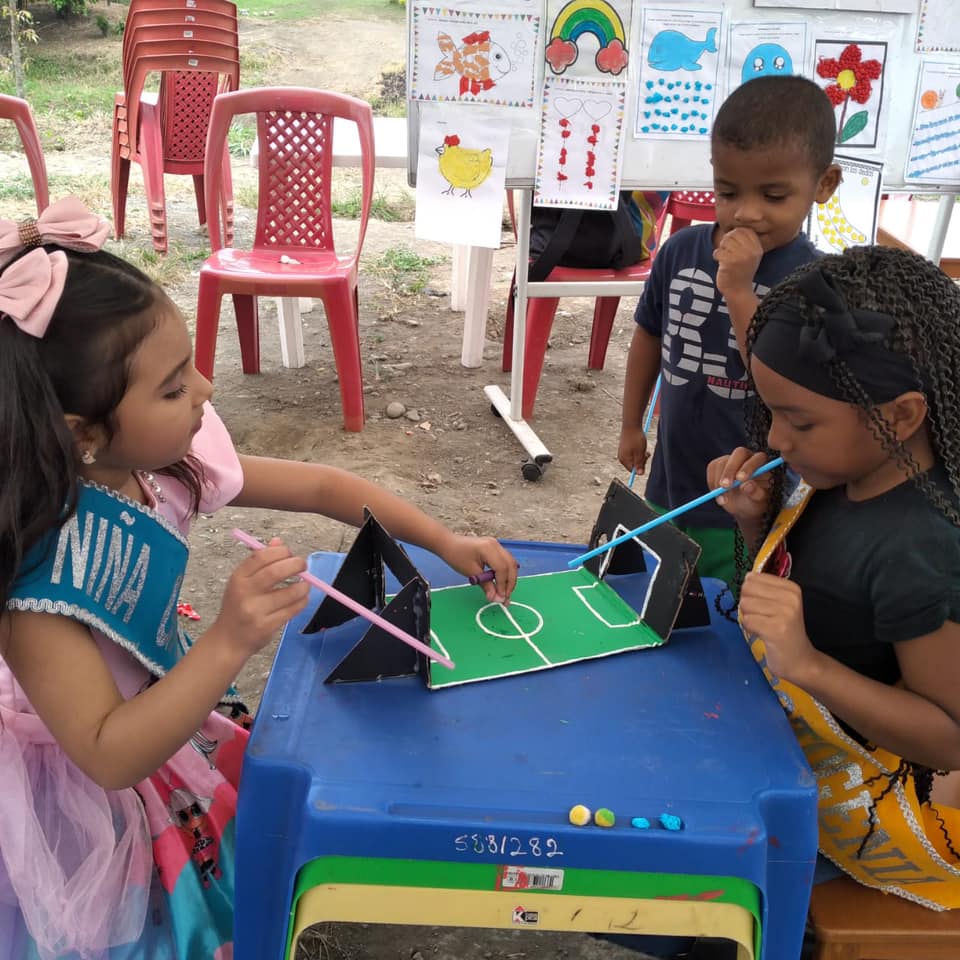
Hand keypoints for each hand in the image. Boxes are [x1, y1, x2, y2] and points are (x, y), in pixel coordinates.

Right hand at [214, 538, 309, 658]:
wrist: (228, 641)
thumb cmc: (238, 607)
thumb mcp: (242, 583)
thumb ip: (260, 562)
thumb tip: (278, 541)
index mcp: (238, 578)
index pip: (261, 556)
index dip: (280, 551)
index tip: (289, 553)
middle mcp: (244, 593)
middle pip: (275, 572)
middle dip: (295, 565)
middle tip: (303, 566)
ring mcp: (255, 611)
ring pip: (289, 593)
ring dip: (303, 586)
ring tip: (305, 585)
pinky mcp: (266, 626)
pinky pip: (292, 610)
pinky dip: (302, 602)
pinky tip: (302, 599)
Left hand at [441, 534, 518, 603]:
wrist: (448, 544)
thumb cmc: (456, 556)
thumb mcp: (471, 573)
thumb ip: (486, 586)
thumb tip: (496, 599)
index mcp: (489, 549)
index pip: (502, 568)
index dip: (503, 585)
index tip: (500, 598)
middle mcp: (496, 545)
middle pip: (511, 565)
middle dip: (510, 583)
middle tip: (506, 598)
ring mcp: (497, 545)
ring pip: (511, 563)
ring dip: (510, 578)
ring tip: (505, 592)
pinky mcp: (495, 548)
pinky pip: (505, 561)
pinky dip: (505, 572)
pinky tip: (502, 582)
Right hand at [618, 426, 648, 474]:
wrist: (631, 425)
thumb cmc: (636, 438)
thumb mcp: (640, 453)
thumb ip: (639, 464)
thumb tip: (639, 474)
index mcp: (624, 460)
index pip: (633, 470)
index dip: (640, 467)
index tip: (645, 458)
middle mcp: (622, 457)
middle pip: (633, 465)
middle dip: (641, 461)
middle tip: (646, 453)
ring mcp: (623, 452)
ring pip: (634, 459)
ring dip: (641, 456)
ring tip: (644, 448)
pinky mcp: (625, 448)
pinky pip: (632, 453)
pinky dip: (638, 451)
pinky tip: (640, 445)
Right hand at [707, 447, 774, 525]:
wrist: (743, 506)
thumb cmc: (755, 502)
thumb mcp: (759, 501)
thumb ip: (756, 493)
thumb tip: (746, 485)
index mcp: (762, 463)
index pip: (756, 459)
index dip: (748, 467)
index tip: (740, 480)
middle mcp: (747, 457)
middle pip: (738, 454)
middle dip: (730, 470)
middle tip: (725, 486)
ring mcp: (731, 459)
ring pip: (722, 463)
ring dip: (719, 481)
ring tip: (724, 499)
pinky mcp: (718, 464)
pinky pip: (712, 469)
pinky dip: (712, 483)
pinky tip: (719, 494)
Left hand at [713, 227, 762, 299]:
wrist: (738, 291)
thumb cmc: (740, 272)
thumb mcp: (749, 255)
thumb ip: (745, 242)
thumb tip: (734, 228)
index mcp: (757, 248)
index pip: (744, 230)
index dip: (735, 234)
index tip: (732, 244)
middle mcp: (751, 251)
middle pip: (733, 234)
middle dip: (726, 241)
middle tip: (726, 251)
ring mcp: (741, 257)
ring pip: (725, 242)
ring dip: (721, 249)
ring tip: (724, 258)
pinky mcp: (730, 263)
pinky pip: (718, 252)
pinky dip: (716, 256)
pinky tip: (720, 263)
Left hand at [739, 572, 821, 685]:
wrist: (800, 660)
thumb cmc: (784, 630)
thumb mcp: (779, 604)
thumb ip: (763, 589)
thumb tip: (747, 576)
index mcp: (791, 588)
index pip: (753, 578)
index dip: (751, 594)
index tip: (764, 608)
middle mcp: (791, 598)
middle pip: (747, 589)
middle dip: (747, 605)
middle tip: (762, 618)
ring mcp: (785, 613)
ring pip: (745, 605)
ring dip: (748, 618)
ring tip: (763, 626)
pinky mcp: (776, 629)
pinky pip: (747, 620)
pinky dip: (749, 628)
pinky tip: (762, 634)